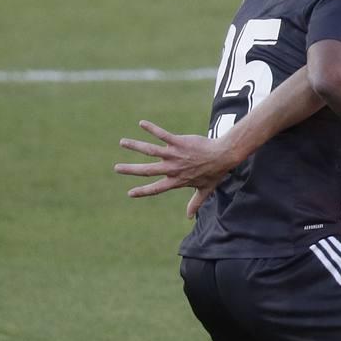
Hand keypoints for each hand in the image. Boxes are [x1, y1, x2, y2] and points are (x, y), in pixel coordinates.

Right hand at [114, 120, 235, 217]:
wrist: (224, 155)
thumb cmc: (215, 172)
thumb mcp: (205, 190)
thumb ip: (195, 203)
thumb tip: (189, 217)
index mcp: (177, 181)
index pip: (156, 188)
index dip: (143, 191)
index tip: (130, 193)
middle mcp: (172, 168)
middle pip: (147, 170)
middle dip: (130, 169)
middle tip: (116, 168)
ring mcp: (174, 155)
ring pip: (150, 150)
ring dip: (135, 145)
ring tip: (122, 142)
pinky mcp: (178, 142)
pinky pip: (162, 134)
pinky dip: (151, 128)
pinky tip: (141, 123)